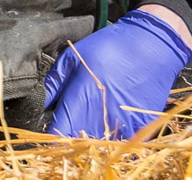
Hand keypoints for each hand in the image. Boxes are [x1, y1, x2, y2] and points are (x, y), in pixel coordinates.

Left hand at [44, 9, 191, 138]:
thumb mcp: (72, 58)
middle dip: (70, 140)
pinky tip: (111, 124)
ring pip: (101, 146)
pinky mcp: (142, 127)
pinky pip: (124, 144)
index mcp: (81, 99)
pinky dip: (115, 140)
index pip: (58, 134)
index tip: (49, 134)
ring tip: (91, 124)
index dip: (51, 138)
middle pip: (78, 144)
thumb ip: (54, 85)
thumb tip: (39, 106)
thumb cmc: (108, 47)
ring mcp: (124, 124)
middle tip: (70, 126)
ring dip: (93, 141)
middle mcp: (101, 116)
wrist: (152, 44)